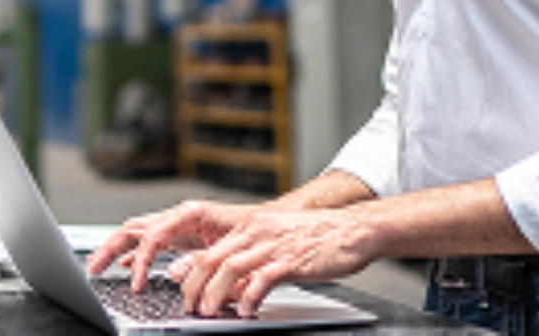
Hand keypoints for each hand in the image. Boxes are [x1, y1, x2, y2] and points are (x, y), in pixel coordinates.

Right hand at [86, 200, 253, 286]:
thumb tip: (174, 272)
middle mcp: (181, 215)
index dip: (140, 260)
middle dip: (111, 246)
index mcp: (190, 213)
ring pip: (138, 232)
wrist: (270, 224)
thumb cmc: (254, 230)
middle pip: (135, 227)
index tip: (136, 283)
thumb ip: (201, 259)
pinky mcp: (182, 235)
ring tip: (98, 266)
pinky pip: (150, 241)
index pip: (152, 235)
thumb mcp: (230, 247)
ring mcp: (179, 224)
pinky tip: (126, 265)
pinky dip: (135, 253)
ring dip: (116, 248)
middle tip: (93, 268)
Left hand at [171, 208, 374, 317]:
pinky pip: (262, 279)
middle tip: (190, 308)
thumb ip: (254, 263)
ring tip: (209, 312)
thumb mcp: (278, 244)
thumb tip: (230, 289)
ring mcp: (274, 244)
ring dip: (214, 293)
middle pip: (213, 258)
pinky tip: (246, 310)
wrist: (354, 229)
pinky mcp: (292, 259)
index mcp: (253, 226)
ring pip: (230, 267)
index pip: (212, 249)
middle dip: (195, 286)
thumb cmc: (319, 238)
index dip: (192, 273)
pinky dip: (249, 296)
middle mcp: (259, 231)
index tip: (184, 292)